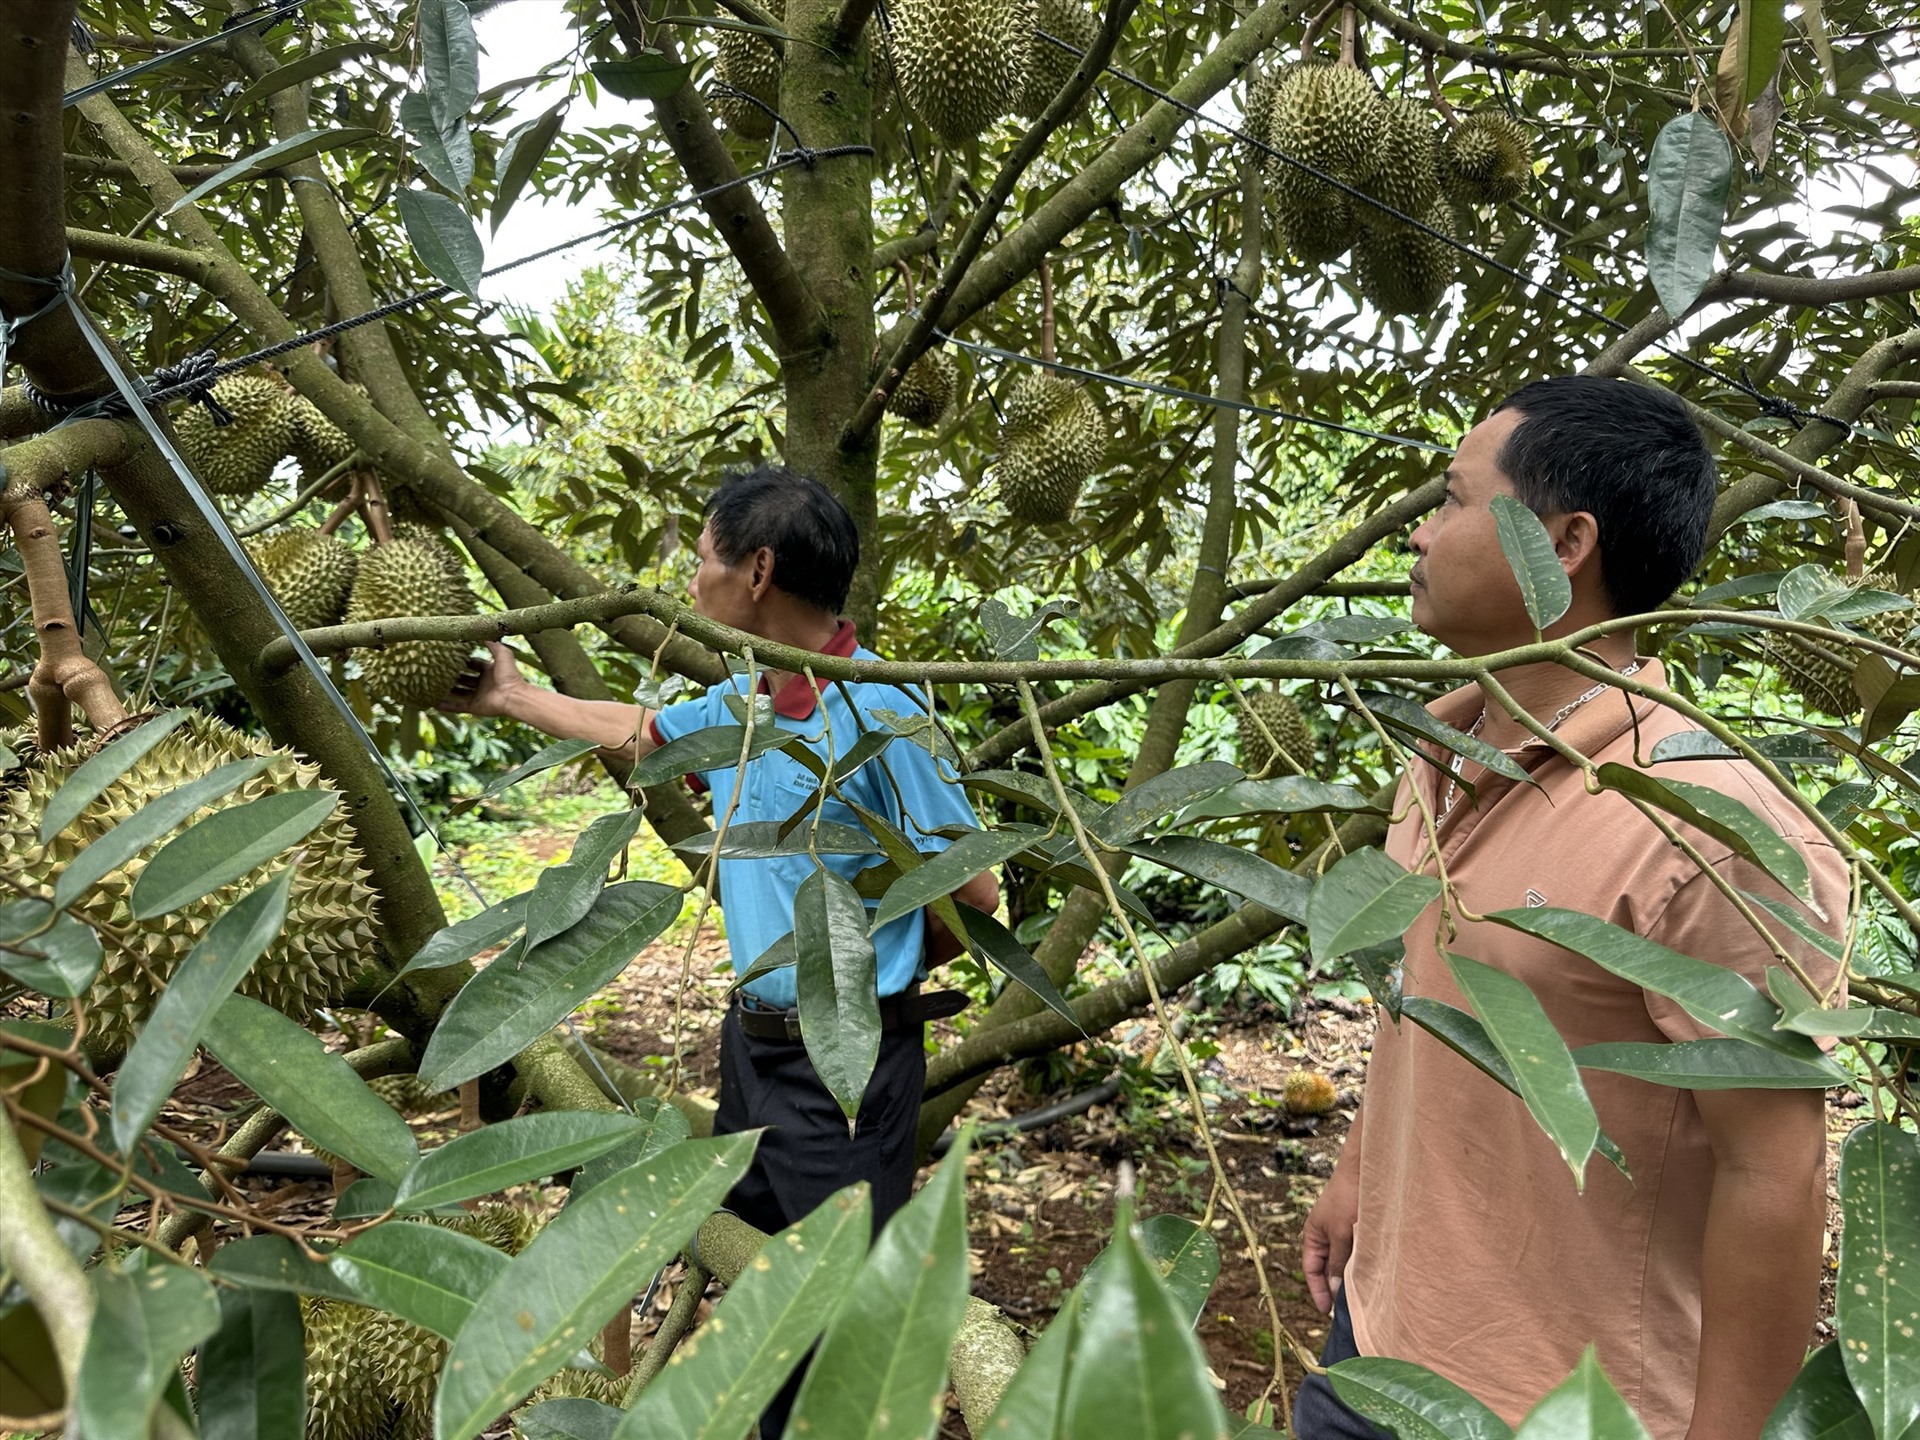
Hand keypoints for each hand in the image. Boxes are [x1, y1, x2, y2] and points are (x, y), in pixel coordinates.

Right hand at [440, 641, 527, 718]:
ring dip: (448, 689)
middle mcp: (483, 683)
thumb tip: (483, 632)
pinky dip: (446, 706)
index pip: (474, 663)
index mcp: (490, 671)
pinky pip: (457, 706)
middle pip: (465, 678)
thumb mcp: (503, 654)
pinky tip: (434, 702)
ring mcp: (479, 696)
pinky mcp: (475, 707)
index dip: (464, 660)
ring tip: (433, 684)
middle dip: (453, 674)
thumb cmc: (510, 675)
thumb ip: (493, 643)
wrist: (514, 696)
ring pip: (459, 692)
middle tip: (438, 668)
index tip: (450, 654)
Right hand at [1301, 1159, 1359, 1313]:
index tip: (1326, 1312)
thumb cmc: (1347, 1199)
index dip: (1317, 1291)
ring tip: (1361, 1297)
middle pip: (1328, 1268)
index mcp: (1314, 1235)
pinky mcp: (1360, 1230)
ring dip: (1351, 1277)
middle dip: (1335, 1288)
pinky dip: (1362, 1265)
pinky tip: (1374, 1276)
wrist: (1366, 1170)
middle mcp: (1327, 1235)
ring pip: (1345, 1262)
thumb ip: (1337, 1262)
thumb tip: (1334, 1290)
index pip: (1311, 1269)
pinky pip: (1358, 1253)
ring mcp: (1344, 1232)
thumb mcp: (1340, 1234)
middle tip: (1346, 1311)